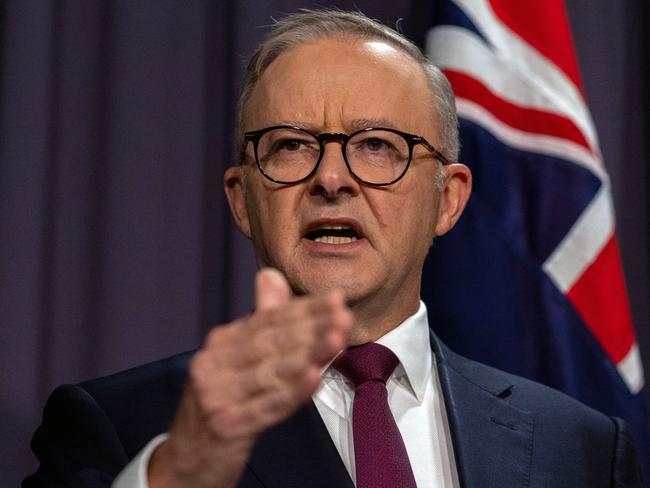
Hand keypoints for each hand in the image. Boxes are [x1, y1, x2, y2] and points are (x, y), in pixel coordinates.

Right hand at [148, 268, 352, 487]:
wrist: (188, 459)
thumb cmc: (222, 400)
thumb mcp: (236, 359)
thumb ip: (260, 318)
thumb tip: (271, 273)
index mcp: (220, 344)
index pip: (267, 320)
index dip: (304, 309)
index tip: (337, 299)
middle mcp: (213, 366)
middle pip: (269, 342)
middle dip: (311, 328)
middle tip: (343, 316)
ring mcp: (216, 398)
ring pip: (270, 372)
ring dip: (307, 354)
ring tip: (336, 339)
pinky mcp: (226, 427)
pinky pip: (265, 407)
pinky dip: (292, 392)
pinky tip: (314, 377)